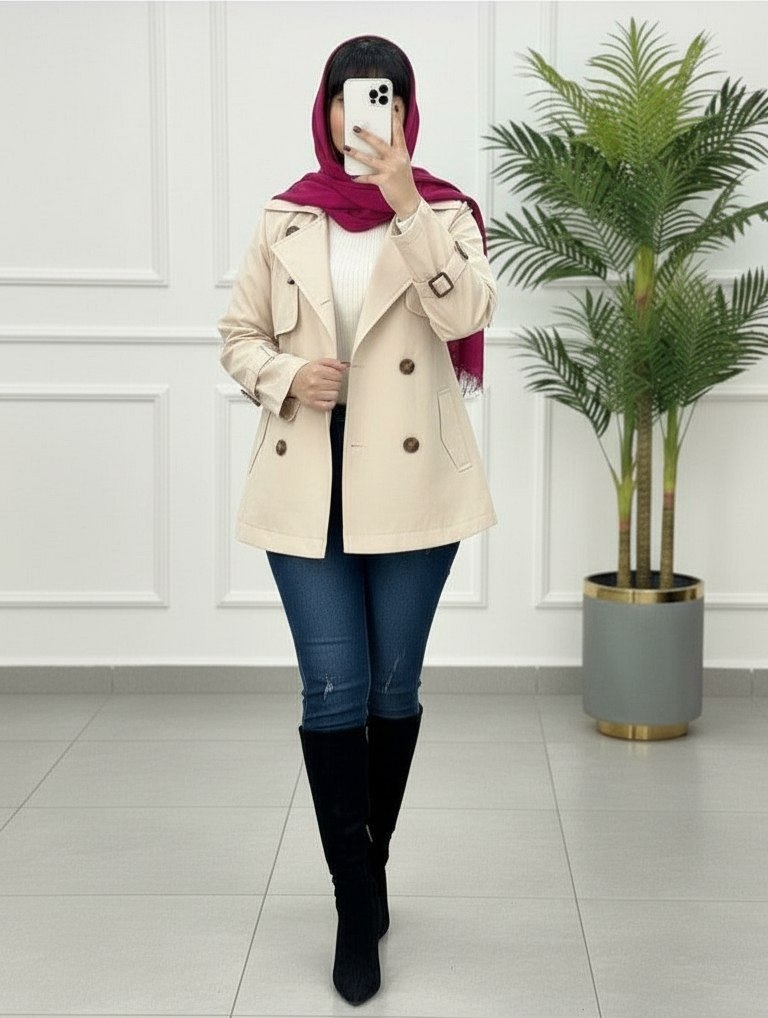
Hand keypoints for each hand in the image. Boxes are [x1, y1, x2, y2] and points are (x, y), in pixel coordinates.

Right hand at [289, 358, 347, 410]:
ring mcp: (313, 394)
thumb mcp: (319, 363)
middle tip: (329, 382)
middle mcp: (314, 382)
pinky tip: (327, 398)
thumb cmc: (308, 372)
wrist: (294, 381)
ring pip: (335, 395)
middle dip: (336, 383)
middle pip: (337, 385)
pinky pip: (328, 406)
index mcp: (316, 370)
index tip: (334, 376)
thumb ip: (332, 362)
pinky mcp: (312, 403)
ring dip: (333, 393)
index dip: (338, 375)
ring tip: (327, 389)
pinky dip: (330, 403)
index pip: (338, 375)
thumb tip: (344, 366)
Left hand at [345, 102, 420, 219]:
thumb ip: (391, 152)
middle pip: (379, 143)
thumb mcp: (401, 163)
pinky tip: (353, 177)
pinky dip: (360, 178)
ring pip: (370, 159)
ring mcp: (391, 170)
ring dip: (356, 153)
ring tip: (346, 148)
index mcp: (402, 152)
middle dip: (366, 135)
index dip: (394, 118)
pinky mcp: (384, 181)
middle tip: (355, 128)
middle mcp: (397, 158)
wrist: (409, 200)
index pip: (398, 131)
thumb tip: (373, 144)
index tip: (390, 105)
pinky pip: (368, 178)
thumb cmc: (402, 180)